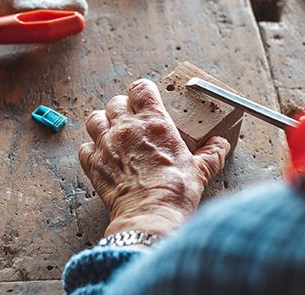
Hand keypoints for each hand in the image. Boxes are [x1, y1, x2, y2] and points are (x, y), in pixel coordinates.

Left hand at [79, 79, 231, 236]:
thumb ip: (211, 153)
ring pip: (94, 119)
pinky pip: (84, 148)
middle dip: (123, 108)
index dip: (142, 91)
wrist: (150, 216)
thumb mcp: (201, 170)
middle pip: (115, 102)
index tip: (146, 98)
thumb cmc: (175, 192)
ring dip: (102, 123)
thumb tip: (220, 144)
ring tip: (112, 133)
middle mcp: (127, 128)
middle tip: (132, 120)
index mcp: (154, 122)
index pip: (141, 88)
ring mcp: (107, 145)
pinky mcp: (94, 165)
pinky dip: (90, 150)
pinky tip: (101, 157)